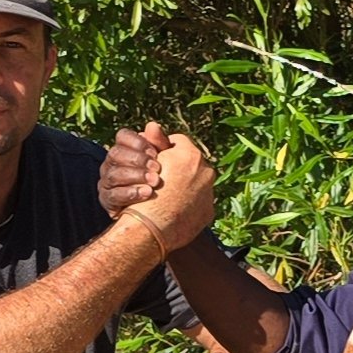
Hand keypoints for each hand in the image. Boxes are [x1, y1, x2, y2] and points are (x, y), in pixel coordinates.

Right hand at [100, 122, 171, 215]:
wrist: (158, 214)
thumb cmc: (162, 182)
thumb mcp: (164, 161)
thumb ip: (160, 144)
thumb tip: (152, 125)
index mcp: (124, 149)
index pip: (122, 136)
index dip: (137, 142)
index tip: (155, 153)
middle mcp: (111, 163)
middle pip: (115, 153)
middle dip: (138, 160)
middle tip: (158, 168)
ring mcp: (107, 182)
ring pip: (113, 174)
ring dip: (136, 176)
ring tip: (155, 182)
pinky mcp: (107, 200)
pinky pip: (113, 194)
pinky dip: (131, 193)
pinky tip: (147, 193)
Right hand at [132, 129, 215, 250]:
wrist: (150, 228)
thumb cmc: (143, 192)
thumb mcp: (146, 162)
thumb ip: (154, 142)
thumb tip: (153, 125)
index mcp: (190, 155)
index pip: (179, 143)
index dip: (164, 151)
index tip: (156, 160)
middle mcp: (205, 171)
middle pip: (191, 163)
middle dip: (178, 169)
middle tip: (162, 179)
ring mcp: (209, 193)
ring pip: (197, 183)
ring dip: (185, 187)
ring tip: (168, 196)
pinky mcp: (208, 212)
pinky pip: (200, 204)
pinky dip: (190, 205)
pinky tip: (175, 210)